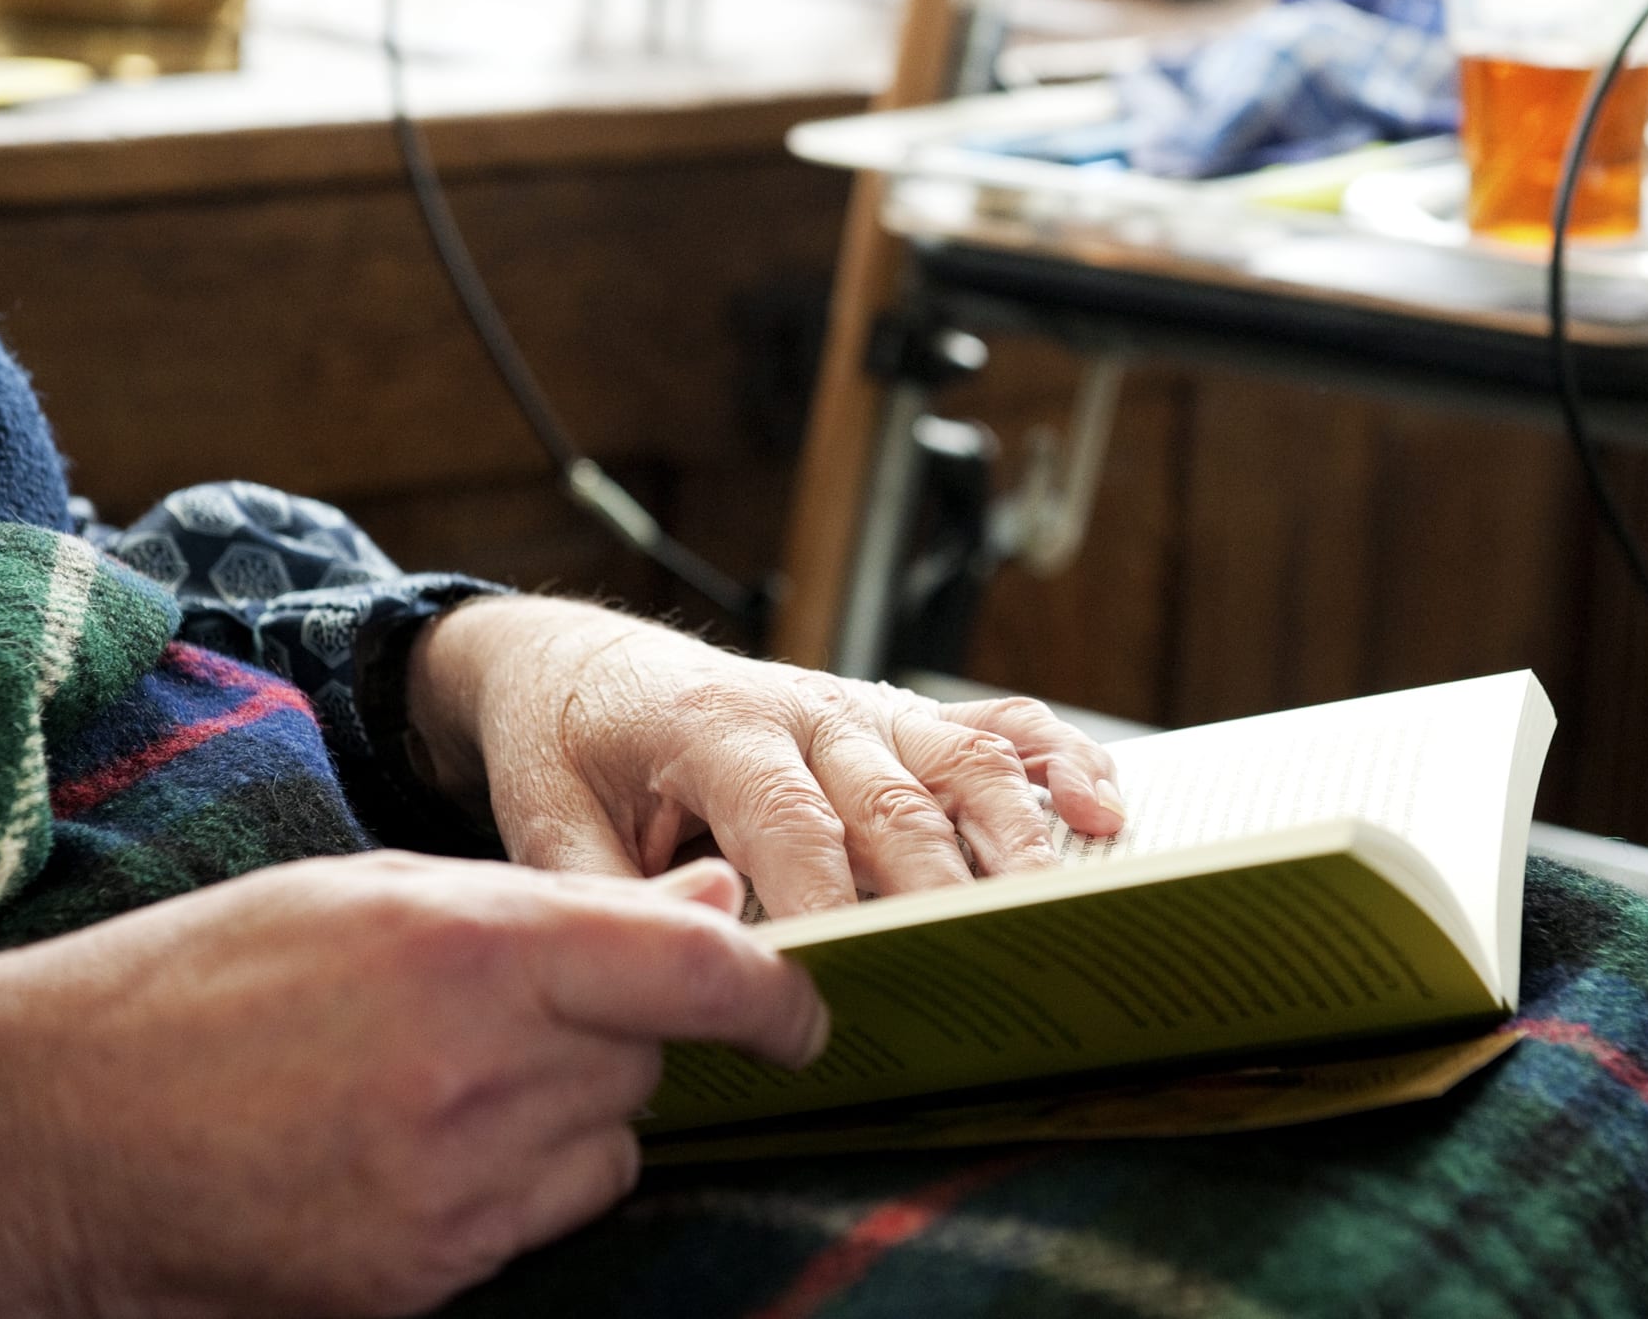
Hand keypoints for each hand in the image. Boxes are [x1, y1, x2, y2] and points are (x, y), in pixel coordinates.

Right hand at [0, 852, 820, 1318]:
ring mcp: (452, 1196)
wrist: (38, 1136)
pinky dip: (514, 1189)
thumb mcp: (371, 893)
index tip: (800, 1004)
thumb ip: (553, 904)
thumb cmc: (194, 984)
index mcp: (467, 946)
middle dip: (621, 1036)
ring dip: (571, 1118)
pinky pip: (539, 1224)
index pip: (696, 971)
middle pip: (651, 1062)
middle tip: (521, 1016)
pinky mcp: (422, 1282)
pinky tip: (411, 1152)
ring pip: (608, 1152)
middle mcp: (478, 1074)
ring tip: (446, 1084)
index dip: (775, 990)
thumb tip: (709, 907)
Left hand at [408, 596, 1124, 915]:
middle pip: (894, 798)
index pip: (789, 819)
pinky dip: (1055, 761)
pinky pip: (993, 725)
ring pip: (962, 758)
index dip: (824, 902)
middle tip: (981, 961)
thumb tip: (689, 956)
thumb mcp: (548, 822)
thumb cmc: (565, 751)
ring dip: (1018, 829)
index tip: (842, 982)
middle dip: (941, 884)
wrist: (578, 665)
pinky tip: (1099, 809)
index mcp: (714, 726)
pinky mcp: (894, 715)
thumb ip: (611, 892)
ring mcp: (860, 705)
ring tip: (1058, 899)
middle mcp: (803, 707)